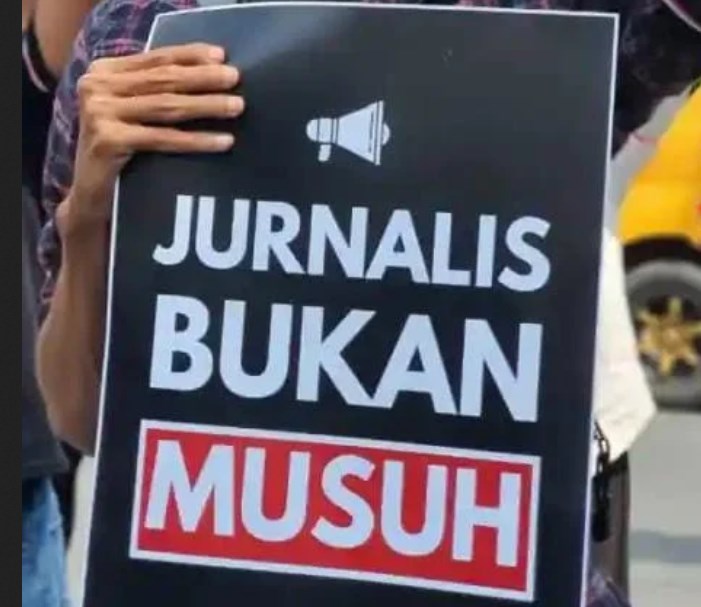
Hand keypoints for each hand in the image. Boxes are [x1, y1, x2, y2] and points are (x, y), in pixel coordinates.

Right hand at [64, 43, 242, 229]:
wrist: (91, 197)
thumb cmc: (120, 154)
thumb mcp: (133, 114)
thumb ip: (155, 91)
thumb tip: (211, 75)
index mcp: (105, 72)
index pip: (156, 58)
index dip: (190, 56)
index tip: (222, 56)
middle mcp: (98, 86)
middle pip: (163, 79)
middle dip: (203, 78)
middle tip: (235, 78)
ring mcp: (100, 112)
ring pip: (166, 106)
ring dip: (206, 106)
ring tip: (237, 106)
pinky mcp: (108, 140)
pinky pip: (163, 138)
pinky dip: (197, 140)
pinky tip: (223, 141)